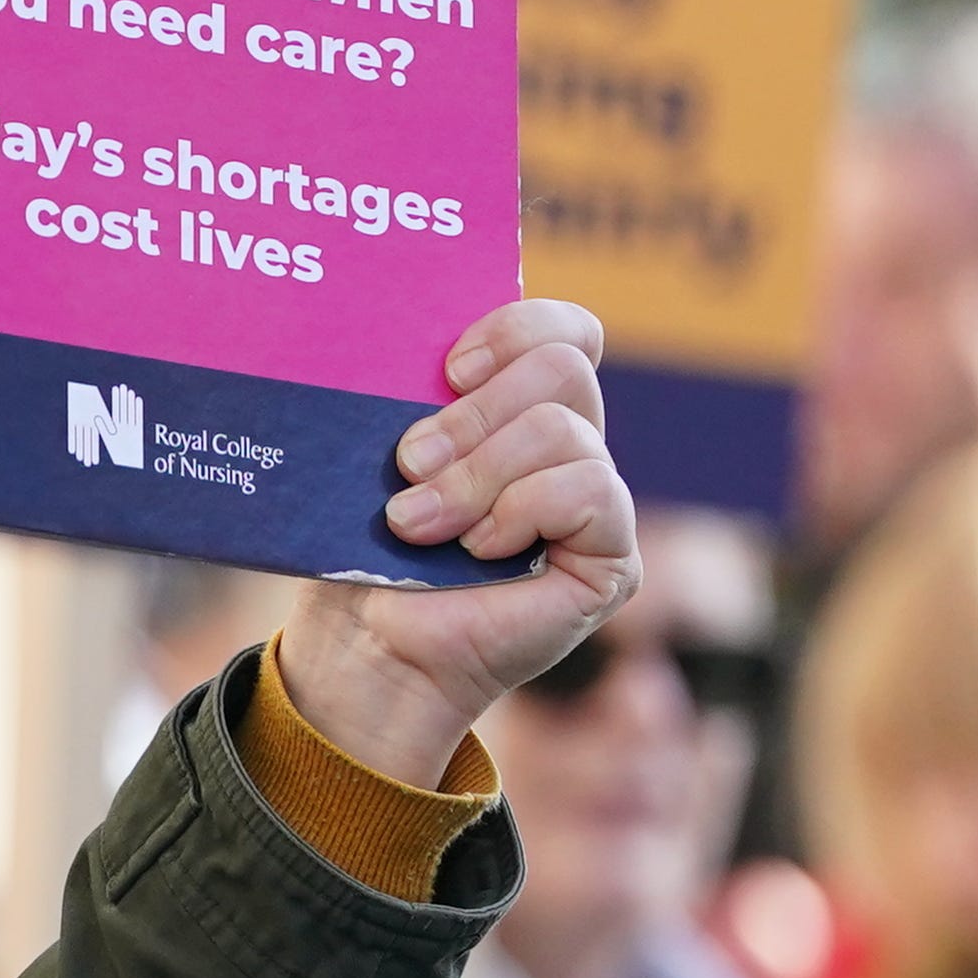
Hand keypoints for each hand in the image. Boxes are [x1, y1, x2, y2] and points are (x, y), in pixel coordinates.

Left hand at [270, 298, 637, 785]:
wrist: (366, 649)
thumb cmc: (365, 553)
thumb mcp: (378, 462)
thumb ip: (412, 404)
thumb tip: (409, 353)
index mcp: (519, 412)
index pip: (565, 333)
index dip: (516, 328)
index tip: (447, 369)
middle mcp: (570, 447)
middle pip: (562, 368)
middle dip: (472, 414)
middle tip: (408, 463)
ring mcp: (596, 502)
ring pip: (563, 429)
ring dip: (475, 476)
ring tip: (418, 524)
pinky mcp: (611, 556)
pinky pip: (590, 489)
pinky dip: (520, 511)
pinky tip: (477, 550)